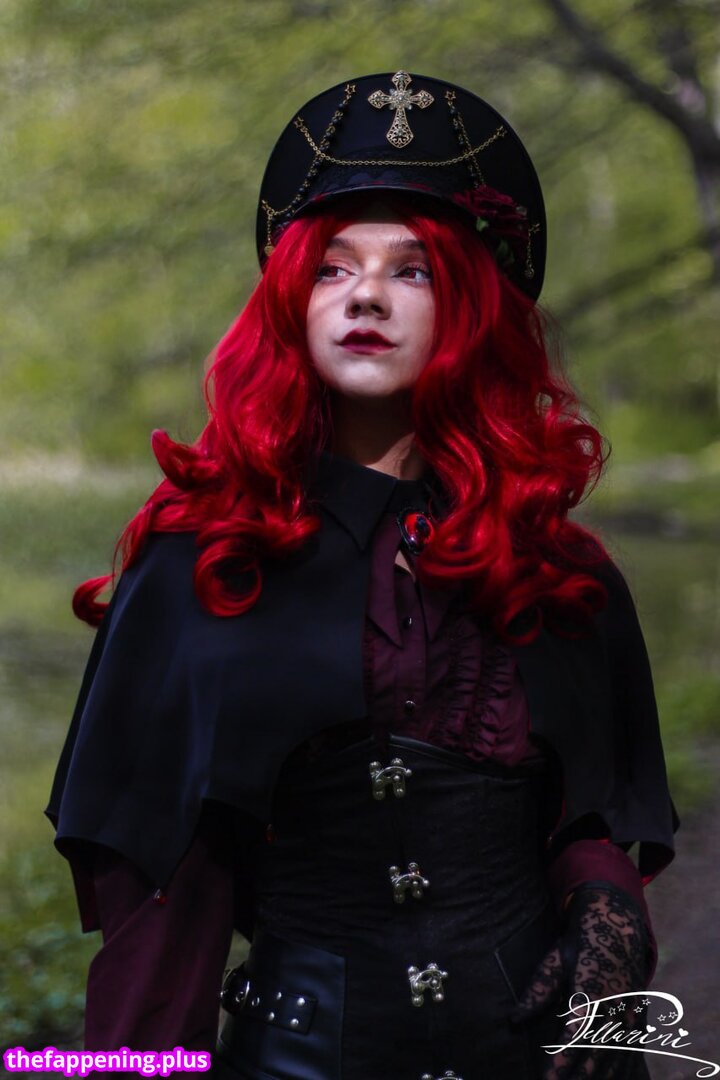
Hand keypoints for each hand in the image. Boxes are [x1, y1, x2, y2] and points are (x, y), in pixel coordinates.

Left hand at [510, 882, 649, 1078]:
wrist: (618, 922)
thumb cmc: (580, 942)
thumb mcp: (555, 959)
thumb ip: (538, 991)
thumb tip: (513, 1020)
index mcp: (591, 988)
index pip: (575, 1033)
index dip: (563, 1059)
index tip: (550, 1079)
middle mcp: (615, 1002)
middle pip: (597, 1050)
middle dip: (578, 1074)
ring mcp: (631, 1009)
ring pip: (617, 1053)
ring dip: (599, 1076)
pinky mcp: (639, 1014)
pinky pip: (631, 1048)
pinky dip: (621, 1068)